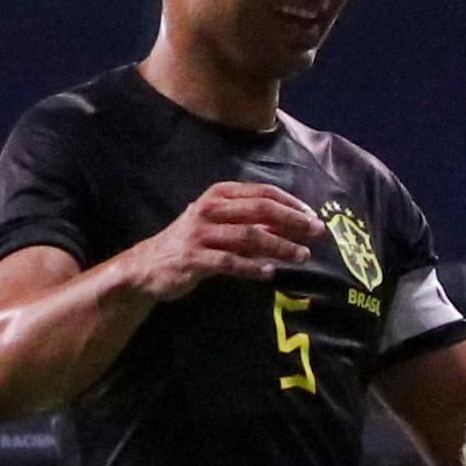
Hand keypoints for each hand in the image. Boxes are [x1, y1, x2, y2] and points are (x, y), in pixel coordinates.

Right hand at [132, 181, 321, 299]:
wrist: (148, 266)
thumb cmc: (192, 243)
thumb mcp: (220, 225)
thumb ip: (252, 223)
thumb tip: (293, 227)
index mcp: (219, 194)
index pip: (262, 192)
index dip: (291, 203)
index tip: (313, 216)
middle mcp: (211, 209)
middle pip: (260, 210)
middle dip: (292, 221)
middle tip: (317, 233)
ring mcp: (201, 233)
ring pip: (249, 236)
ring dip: (279, 246)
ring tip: (302, 256)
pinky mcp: (194, 259)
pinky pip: (230, 262)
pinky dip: (252, 267)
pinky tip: (269, 273)